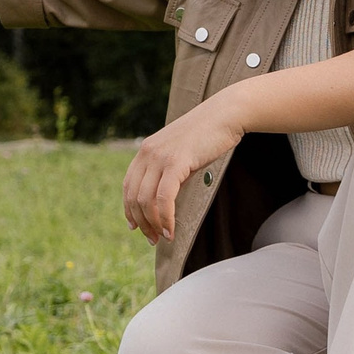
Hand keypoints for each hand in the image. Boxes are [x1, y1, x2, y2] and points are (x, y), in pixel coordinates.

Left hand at [123, 100, 243, 242]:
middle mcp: (147, 153)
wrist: (225, 115)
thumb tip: (166, 195)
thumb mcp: (180, 151)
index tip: (135, 227)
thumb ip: (168, 168)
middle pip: (134, 196)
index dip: (129, 209)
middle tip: (152, 239)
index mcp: (146, 150)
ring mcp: (160, 157)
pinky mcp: (176, 162)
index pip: (128, 186)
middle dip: (141, 222)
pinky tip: (171, 230)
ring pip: (146, 200)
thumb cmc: (208, 134)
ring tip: (163, 237)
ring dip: (153, 224)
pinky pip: (164, 198)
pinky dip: (166, 218)